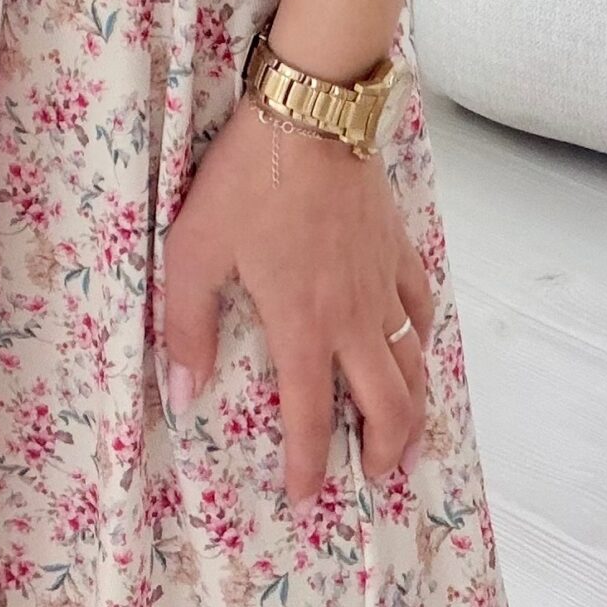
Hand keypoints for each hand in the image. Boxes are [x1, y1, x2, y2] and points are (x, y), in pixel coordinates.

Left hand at [159, 90, 434, 509]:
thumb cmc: (248, 179)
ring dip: (414, 407)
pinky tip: (414, 340)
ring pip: (415, 363)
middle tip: (375, 475)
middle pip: (390, 405)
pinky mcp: (396, 245)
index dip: (309, 466)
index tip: (306, 495)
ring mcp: (382, 280)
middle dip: (386, 451)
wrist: (310, 111)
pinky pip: (422, 304)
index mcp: (302, 326)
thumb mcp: (194, 250)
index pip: (310, 418)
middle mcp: (352, 317)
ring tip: (405, 431)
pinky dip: (422, 335)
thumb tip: (184, 395)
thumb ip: (187, 327)